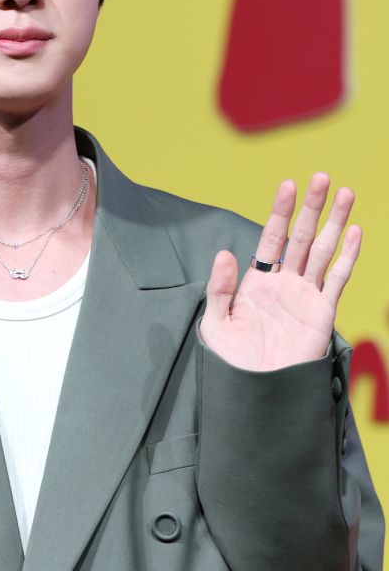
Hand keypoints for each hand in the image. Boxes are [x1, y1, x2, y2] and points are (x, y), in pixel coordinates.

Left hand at [200, 173, 361, 370]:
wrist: (256, 393)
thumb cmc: (232, 362)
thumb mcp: (216, 323)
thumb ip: (219, 288)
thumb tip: (224, 253)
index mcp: (257, 282)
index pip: (271, 238)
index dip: (280, 212)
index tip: (287, 185)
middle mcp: (284, 283)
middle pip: (300, 237)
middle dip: (311, 208)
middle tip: (320, 177)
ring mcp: (306, 296)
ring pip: (323, 251)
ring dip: (334, 222)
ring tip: (346, 193)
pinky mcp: (322, 313)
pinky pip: (336, 279)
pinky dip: (347, 256)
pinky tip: (354, 231)